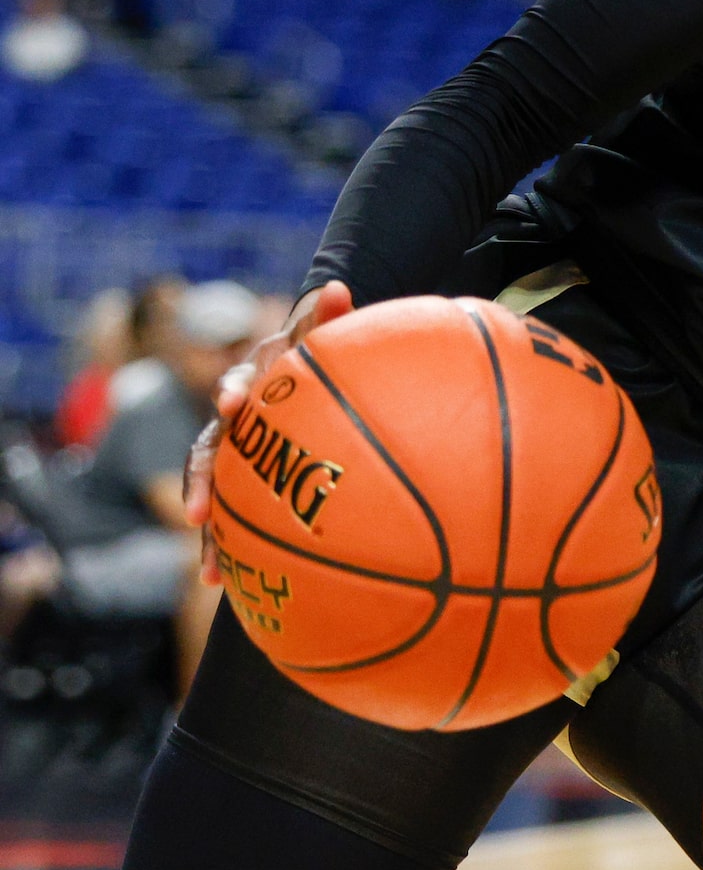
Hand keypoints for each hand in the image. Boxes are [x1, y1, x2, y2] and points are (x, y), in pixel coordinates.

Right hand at [187, 280, 353, 583]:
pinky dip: (224, 545)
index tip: (231, 402)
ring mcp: (234, 452)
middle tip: (198, 512)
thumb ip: (327, 316)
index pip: (237, 380)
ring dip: (210, 528)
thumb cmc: (318, 351)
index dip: (232, 388)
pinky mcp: (242, 479)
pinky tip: (220, 582)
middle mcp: (233, 418)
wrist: (303, 368)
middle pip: (208, 448)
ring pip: (212, 491)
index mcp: (253, 379)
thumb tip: (338, 286)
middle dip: (201, 481)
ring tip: (208, 571)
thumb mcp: (324, 333)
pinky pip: (231, 514)